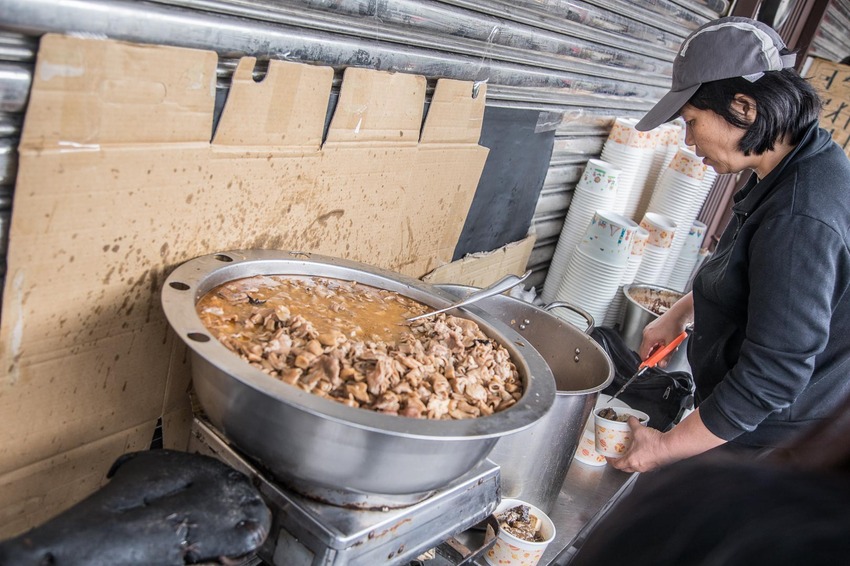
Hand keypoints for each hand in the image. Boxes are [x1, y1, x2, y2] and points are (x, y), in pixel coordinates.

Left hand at [607, 409, 725, 472]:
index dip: (610, 460)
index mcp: (631, 460)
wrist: (671, 447)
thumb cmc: (655, 444)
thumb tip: (630, 419)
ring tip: (630, 452)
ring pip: (635, 467)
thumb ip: (633, 424)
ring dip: (631, 461)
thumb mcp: (639, 430)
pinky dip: (641, 459)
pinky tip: (643, 452)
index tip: (608, 457)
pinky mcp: (655, 465)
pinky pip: (645, 464)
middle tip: (617, 456)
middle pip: (625, 468)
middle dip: (620, 462)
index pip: (616, 464)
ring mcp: (648, 467)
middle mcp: (639, 466)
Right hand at [639, 292, 693, 367]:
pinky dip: (658, 343)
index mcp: (649, 337)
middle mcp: (646, 333)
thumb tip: (662, 364)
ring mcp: (649, 329)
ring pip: (650, 344)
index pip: (643, 354)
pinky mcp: (652, 327)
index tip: (651, 365)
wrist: (678, 314)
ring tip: (667, 347)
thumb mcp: (672, 344)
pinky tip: (666, 341)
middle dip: (653, 355)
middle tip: (661, 357)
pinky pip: (652, 338)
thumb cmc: (674, 325)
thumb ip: (666, 356)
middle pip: (645, 349)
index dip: (647, 361)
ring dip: (657, 348)